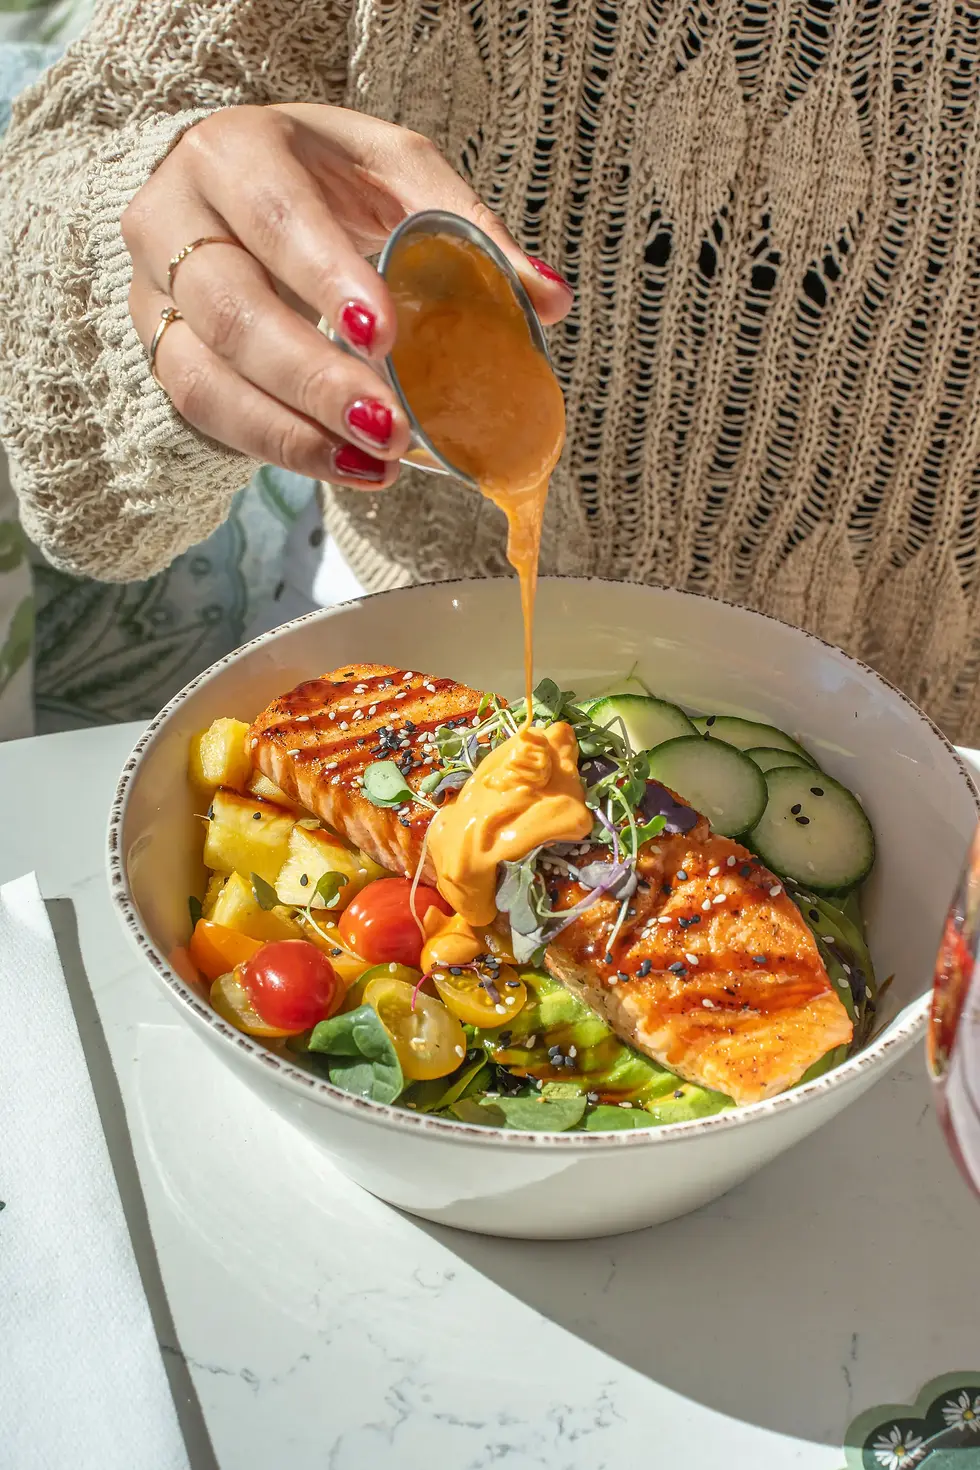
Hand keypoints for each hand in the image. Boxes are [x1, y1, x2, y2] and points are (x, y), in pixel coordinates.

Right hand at [123, 104, 572, 488]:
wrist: (228, 189)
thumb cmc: (321, 177)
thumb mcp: (394, 174)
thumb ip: (466, 230)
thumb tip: (548, 299)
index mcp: (235, 153)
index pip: (275, 218)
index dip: (327, 279)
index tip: (387, 338)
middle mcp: (175, 217)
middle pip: (233, 310)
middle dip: (315, 379)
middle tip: (390, 427)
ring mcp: (153, 291)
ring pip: (206, 377)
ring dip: (293, 433)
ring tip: (373, 464)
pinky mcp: (158, 351)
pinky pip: (205, 415)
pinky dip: (278, 449)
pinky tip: (345, 465)